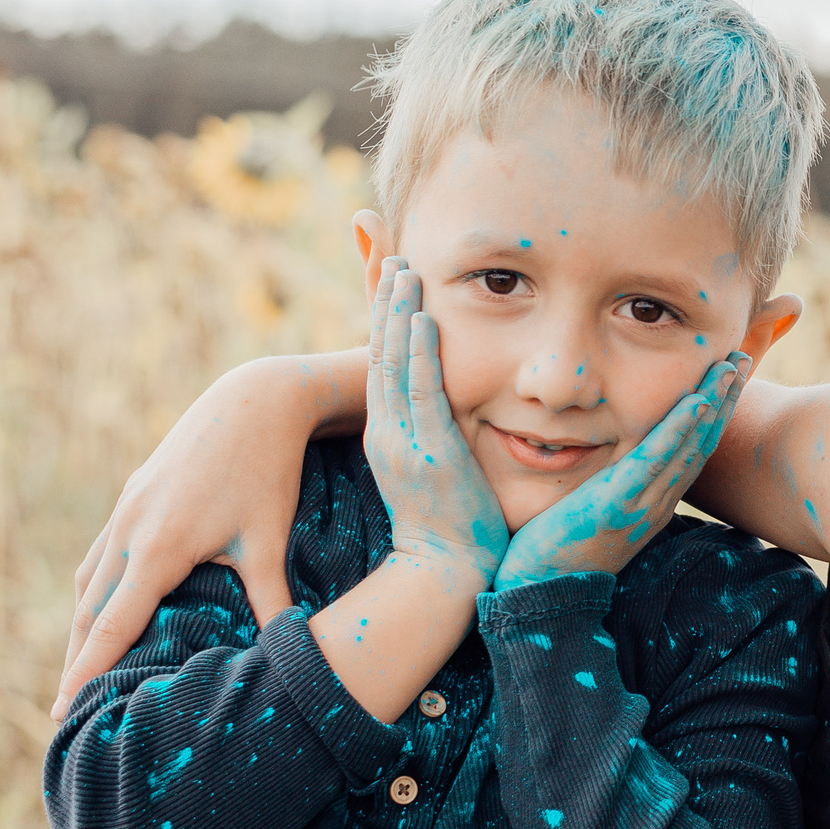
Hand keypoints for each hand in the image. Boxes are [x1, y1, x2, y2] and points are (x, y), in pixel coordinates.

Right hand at [54, 351, 358, 718]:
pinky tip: (100, 611)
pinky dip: (94, 591)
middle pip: (87, 612)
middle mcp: (128, 531)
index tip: (63, 714)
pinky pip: (100, 555)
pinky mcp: (132, 497)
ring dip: (80, 628)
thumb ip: (273, 603)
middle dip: (74, 661)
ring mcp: (125, 511)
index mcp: (156, 549)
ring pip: (88, 581)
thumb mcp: (270, 542)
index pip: (110, 627)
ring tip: (77, 672)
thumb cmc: (268, 473)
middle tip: (63, 713)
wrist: (253, 401)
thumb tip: (294, 657)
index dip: (85, 672)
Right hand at [366, 259, 508, 586]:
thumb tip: (450, 409)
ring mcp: (403, 441)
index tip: (389, 278)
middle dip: (383, 302)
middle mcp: (387, 433)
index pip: (380, 365)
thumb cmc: (449, 528)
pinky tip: (424, 317)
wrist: (445, 574)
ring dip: (398, 313)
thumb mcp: (433, 471)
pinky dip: (421, 351)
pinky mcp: (429, 451)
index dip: (383, 320)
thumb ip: (435, 435)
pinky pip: (423, 390)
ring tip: (403, 268)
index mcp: (386, 436)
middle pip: (379, 354)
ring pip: (394, 364)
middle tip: (390, 254)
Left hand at [494, 353, 746, 589]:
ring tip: (728, 367)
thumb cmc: (559, 555)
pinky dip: (677, 430)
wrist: (539, 596)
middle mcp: (657, 503)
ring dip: (711, 404)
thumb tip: (615, 464)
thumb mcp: (597, 516)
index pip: (692, 451)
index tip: (726, 378)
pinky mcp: (616, 505)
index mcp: (654, 505)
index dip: (713, 413)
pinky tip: (694, 402)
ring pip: (686, 446)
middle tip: (740, 358)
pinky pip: (654, 461)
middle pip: (700, 443)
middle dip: (724, 400)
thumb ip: (613, 489)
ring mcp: (641, 505)